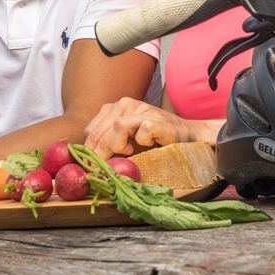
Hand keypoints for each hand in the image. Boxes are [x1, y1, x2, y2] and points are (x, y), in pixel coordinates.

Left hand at [83, 98, 198, 158]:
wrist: (187, 137)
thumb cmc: (154, 142)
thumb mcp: (126, 144)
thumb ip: (108, 148)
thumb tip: (88, 166)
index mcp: (114, 109)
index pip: (91, 130)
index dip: (88, 150)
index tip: (87, 168)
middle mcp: (126, 104)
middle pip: (101, 130)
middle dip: (98, 153)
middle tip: (99, 170)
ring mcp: (143, 110)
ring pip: (118, 126)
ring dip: (118, 145)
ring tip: (128, 152)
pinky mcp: (159, 120)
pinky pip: (143, 130)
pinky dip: (142, 141)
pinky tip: (148, 145)